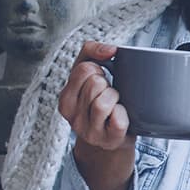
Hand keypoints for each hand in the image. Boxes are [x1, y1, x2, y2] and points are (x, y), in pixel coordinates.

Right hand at [59, 41, 131, 157]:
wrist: (110, 138)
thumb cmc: (99, 100)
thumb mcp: (89, 73)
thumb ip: (92, 51)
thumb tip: (111, 49)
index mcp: (66, 98)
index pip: (84, 69)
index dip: (99, 69)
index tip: (100, 78)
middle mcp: (72, 117)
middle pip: (95, 84)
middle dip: (108, 84)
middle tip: (108, 93)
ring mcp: (89, 131)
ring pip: (104, 102)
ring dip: (116, 98)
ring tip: (115, 104)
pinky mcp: (108, 140)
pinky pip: (118, 120)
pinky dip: (124, 114)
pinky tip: (120, 116)